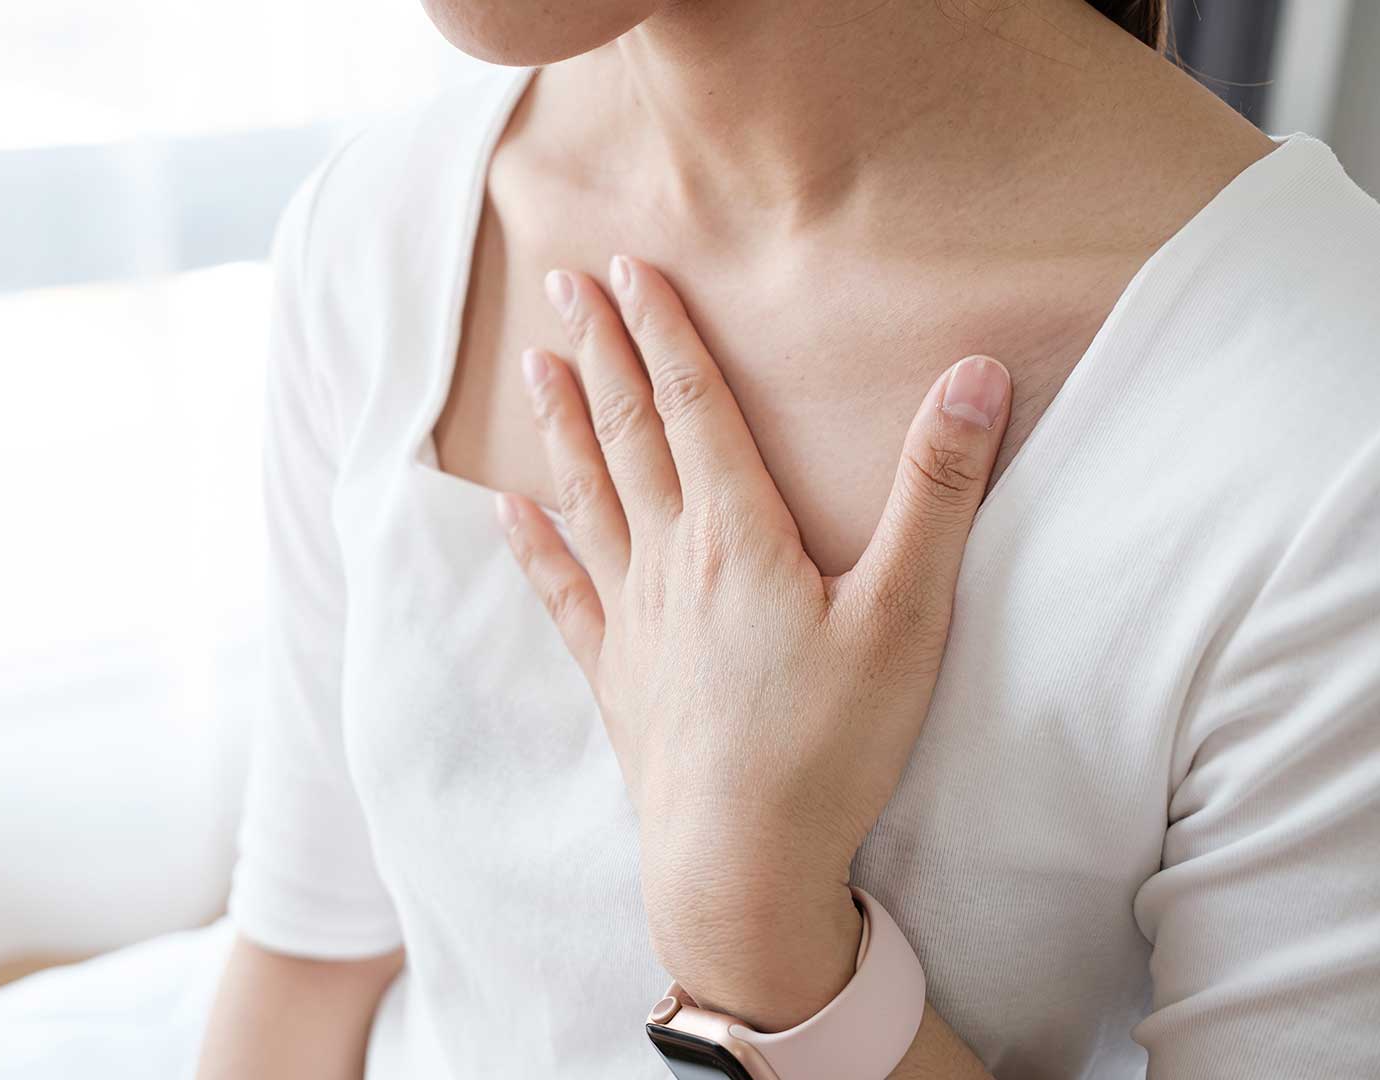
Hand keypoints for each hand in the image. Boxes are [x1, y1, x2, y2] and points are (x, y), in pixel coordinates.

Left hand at [495, 255, 1010, 1029]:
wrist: (738, 862)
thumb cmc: (828, 745)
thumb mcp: (906, 616)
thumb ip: (936, 493)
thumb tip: (978, 374)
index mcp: (736, 534)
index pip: (693, 405)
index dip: (663, 330)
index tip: (627, 267)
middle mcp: (670, 560)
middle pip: (628, 433)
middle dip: (599, 351)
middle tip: (563, 279)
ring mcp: (633, 618)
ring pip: (588, 496)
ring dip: (561, 424)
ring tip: (534, 363)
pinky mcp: (617, 676)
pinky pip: (563, 593)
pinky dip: (534, 545)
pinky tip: (507, 510)